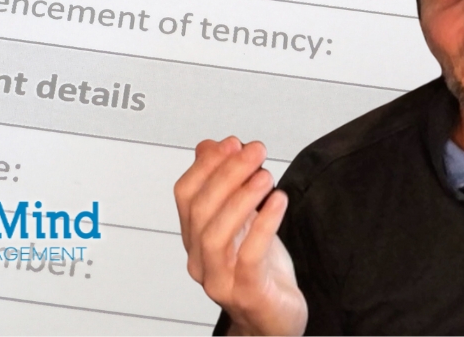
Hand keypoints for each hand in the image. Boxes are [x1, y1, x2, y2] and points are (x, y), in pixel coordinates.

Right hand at [174, 137, 306, 335]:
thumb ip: (225, 186)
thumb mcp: (242, 221)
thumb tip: (208, 145)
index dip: (206, 165)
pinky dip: (263, 225)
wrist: (275, 320)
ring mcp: (220, 280)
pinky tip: (278, 202)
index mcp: (195, 239)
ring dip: (241, 197)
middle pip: (201, 210)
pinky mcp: (247, 294)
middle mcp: (200, 260)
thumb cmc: (260, 271)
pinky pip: (249, 257)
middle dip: (227, 173)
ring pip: (215, 234)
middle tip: (254, 151)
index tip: (232, 143)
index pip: (185, 195)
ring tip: (265, 175)